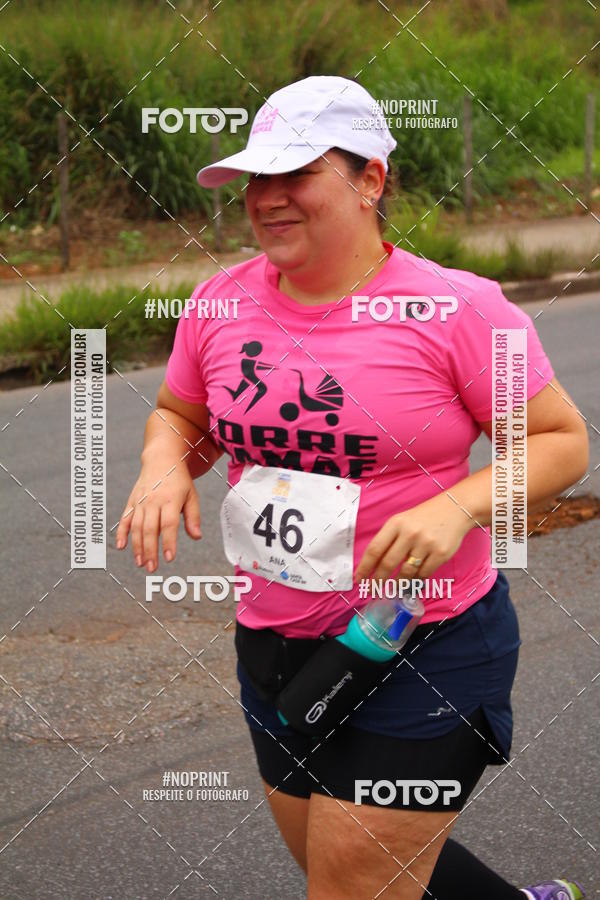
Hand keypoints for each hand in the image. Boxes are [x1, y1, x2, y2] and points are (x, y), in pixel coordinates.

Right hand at [115, 458, 201, 571]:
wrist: (161, 460)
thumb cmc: (179, 481)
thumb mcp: (191, 495)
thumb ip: (193, 517)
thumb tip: (196, 537)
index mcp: (170, 499)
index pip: (169, 524)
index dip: (168, 542)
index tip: (169, 558)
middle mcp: (153, 501)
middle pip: (150, 529)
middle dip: (150, 550)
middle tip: (152, 568)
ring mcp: (141, 501)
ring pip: (136, 527)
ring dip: (137, 546)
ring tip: (141, 563)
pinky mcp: (132, 502)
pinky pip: (125, 519)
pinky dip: (121, 533)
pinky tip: (121, 547)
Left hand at [353, 492, 473, 581]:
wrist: (455, 509)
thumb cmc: (424, 518)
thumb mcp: (403, 521)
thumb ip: (389, 539)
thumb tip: (373, 565)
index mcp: (396, 523)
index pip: (375, 549)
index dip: (364, 567)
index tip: (359, 579)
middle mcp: (409, 533)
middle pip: (388, 563)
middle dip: (378, 580)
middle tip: (374, 589)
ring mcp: (426, 544)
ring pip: (406, 572)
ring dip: (398, 583)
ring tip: (394, 587)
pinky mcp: (440, 553)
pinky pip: (423, 574)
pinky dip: (416, 580)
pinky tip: (412, 581)